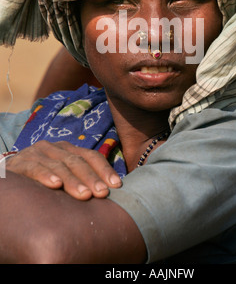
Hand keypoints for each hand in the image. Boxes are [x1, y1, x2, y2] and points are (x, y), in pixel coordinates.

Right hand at [5, 140, 121, 199]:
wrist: (8, 175)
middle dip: (91, 177)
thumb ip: (80, 180)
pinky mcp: (20, 162)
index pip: (90, 156)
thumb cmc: (40, 180)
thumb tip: (108, 192)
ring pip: (59, 165)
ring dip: (73, 181)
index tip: (116, 185)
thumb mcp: (62, 177)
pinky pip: (35, 168)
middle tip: (102, 193)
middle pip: (77, 161)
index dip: (104, 169)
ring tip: (84, 195)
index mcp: (68, 149)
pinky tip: (55, 185)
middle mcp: (54, 148)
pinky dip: (45, 175)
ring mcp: (37, 153)